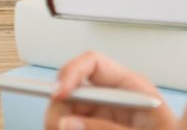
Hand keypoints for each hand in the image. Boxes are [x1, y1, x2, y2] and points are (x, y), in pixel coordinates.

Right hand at [46, 52, 172, 129]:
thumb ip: (106, 128)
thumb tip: (68, 122)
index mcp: (132, 88)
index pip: (94, 63)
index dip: (71, 73)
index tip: (58, 94)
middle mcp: (115, 99)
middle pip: (73, 90)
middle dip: (59, 107)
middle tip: (54, 127)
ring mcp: (105, 116)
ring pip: (68, 112)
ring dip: (60, 123)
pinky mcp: (99, 128)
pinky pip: (74, 126)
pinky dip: (67, 129)